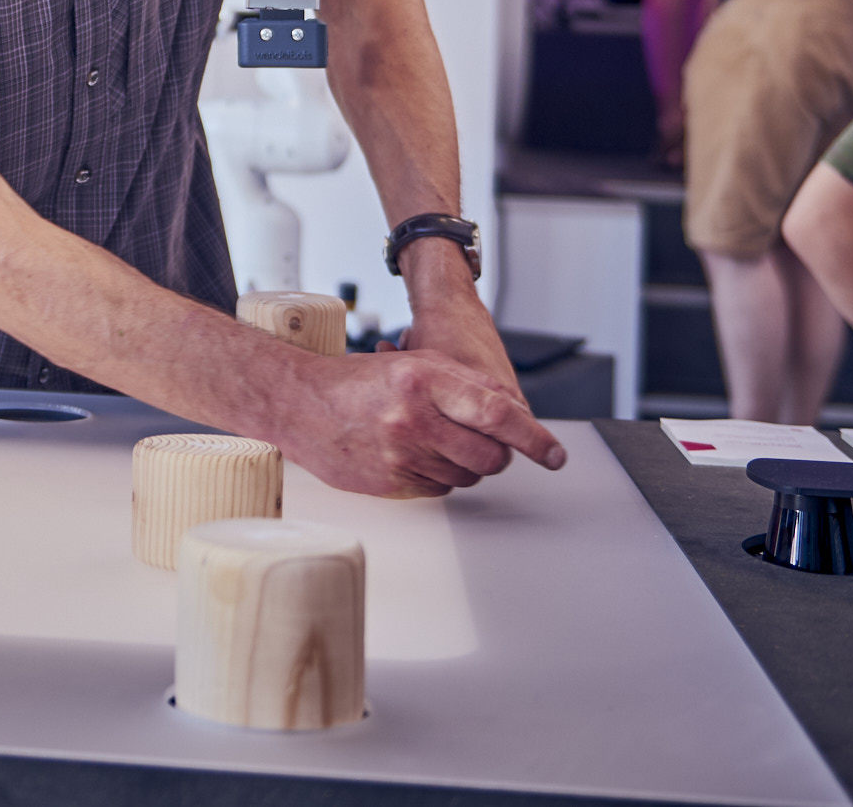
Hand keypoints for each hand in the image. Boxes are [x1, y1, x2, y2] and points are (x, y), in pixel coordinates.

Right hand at [269, 348, 566, 497]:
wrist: (298, 403)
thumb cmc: (356, 380)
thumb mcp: (414, 362)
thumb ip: (465, 383)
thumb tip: (513, 410)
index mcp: (422, 378)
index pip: (496, 413)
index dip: (534, 437)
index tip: (554, 454)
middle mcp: (412, 418)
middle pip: (490, 455)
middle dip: (500, 453)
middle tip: (491, 443)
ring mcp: (400, 454)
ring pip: (468, 475)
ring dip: (467, 463)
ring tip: (438, 440)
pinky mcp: (390, 483)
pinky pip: (440, 489)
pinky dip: (441, 475)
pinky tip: (417, 454)